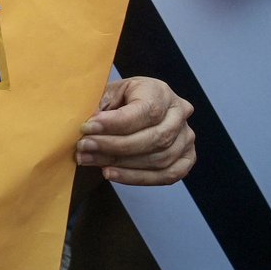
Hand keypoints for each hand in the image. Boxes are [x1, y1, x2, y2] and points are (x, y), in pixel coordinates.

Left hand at [76, 76, 194, 185]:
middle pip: (154, 137)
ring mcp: (186, 137)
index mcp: (160, 91)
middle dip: (114, 146)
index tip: (87, 127)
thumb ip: (101, 108)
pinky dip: (136, 178)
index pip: (146, 111)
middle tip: (84, 147)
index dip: (116, 123)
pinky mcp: (186, 158)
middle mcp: (179, 113)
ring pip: (159, 159)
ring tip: (89, 159)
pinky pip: (166, 175)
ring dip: (120, 164)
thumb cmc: (118, 100)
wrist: (132, 106)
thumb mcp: (107, 93)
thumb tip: (89, 129)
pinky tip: (110, 173)